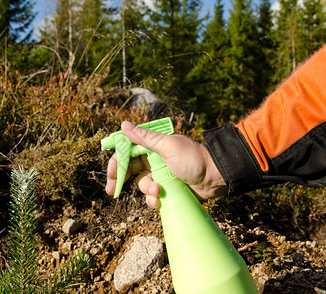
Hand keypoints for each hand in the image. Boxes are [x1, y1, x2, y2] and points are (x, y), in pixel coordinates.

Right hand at [105, 121, 227, 207]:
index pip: (127, 153)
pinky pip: (152, 195)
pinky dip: (153, 199)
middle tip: (112, 191)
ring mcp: (160, 174)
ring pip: (142, 184)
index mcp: (152, 146)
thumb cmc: (193, 159)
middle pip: (130, 170)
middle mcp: (154, 159)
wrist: (215, 177)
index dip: (116, 163)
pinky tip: (159, 200)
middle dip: (122, 180)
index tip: (110, 176)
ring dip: (146, 190)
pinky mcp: (167, 188)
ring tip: (157, 191)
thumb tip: (123, 125)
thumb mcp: (167, 146)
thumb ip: (144, 138)